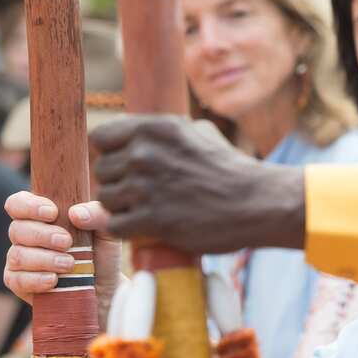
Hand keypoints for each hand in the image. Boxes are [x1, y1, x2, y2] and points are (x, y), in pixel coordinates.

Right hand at [2, 191, 122, 326]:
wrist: (104, 288)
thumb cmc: (102, 253)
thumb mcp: (107, 230)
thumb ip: (97, 214)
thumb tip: (75, 213)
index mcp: (41, 216)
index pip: (18, 203)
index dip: (29, 206)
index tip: (53, 213)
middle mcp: (25, 235)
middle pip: (17, 229)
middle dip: (43, 235)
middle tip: (67, 242)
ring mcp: (19, 259)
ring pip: (18, 255)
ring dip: (44, 259)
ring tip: (69, 264)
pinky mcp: (18, 283)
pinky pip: (16, 279)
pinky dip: (36, 279)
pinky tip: (54, 280)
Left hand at [90, 115, 304, 254]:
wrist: (256, 202)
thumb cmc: (228, 168)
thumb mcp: (199, 133)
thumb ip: (161, 133)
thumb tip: (128, 131)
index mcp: (156, 128)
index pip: (101, 136)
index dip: (111, 151)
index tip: (125, 164)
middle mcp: (146, 153)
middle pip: (102, 170)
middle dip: (119, 182)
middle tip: (144, 192)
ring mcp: (146, 187)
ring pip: (106, 199)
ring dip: (123, 207)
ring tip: (150, 208)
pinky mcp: (151, 219)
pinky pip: (116, 226)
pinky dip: (129, 230)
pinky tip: (149, 226)